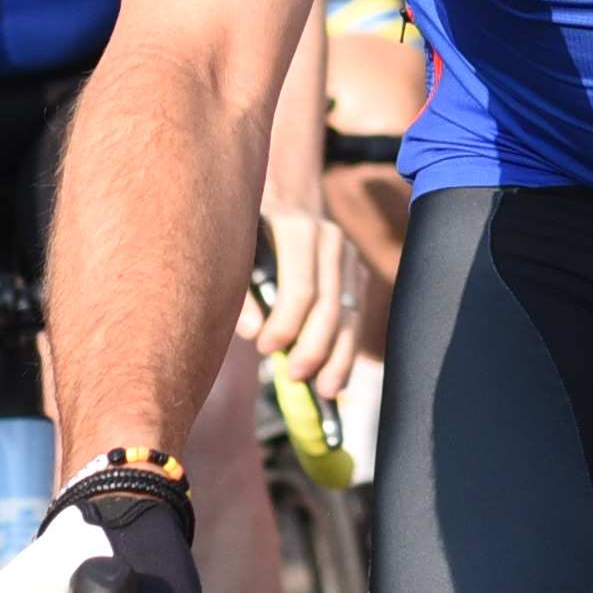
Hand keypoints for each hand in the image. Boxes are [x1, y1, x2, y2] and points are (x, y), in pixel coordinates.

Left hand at [256, 210, 375, 396]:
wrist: (282, 202)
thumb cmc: (248, 235)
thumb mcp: (235, 254)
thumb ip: (241, 293)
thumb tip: (253, 333)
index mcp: (297, 228)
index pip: (301, 286)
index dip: (285, 324)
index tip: (265, 349)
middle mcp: (330, 239)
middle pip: (330, 305)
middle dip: (314, 347)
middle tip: (295, 377)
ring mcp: (349, 256)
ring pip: (349, 315)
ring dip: (338, 357)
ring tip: (325, 390)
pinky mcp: (358, 273)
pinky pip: (355, 318)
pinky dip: (345, 350)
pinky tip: (336, 377)